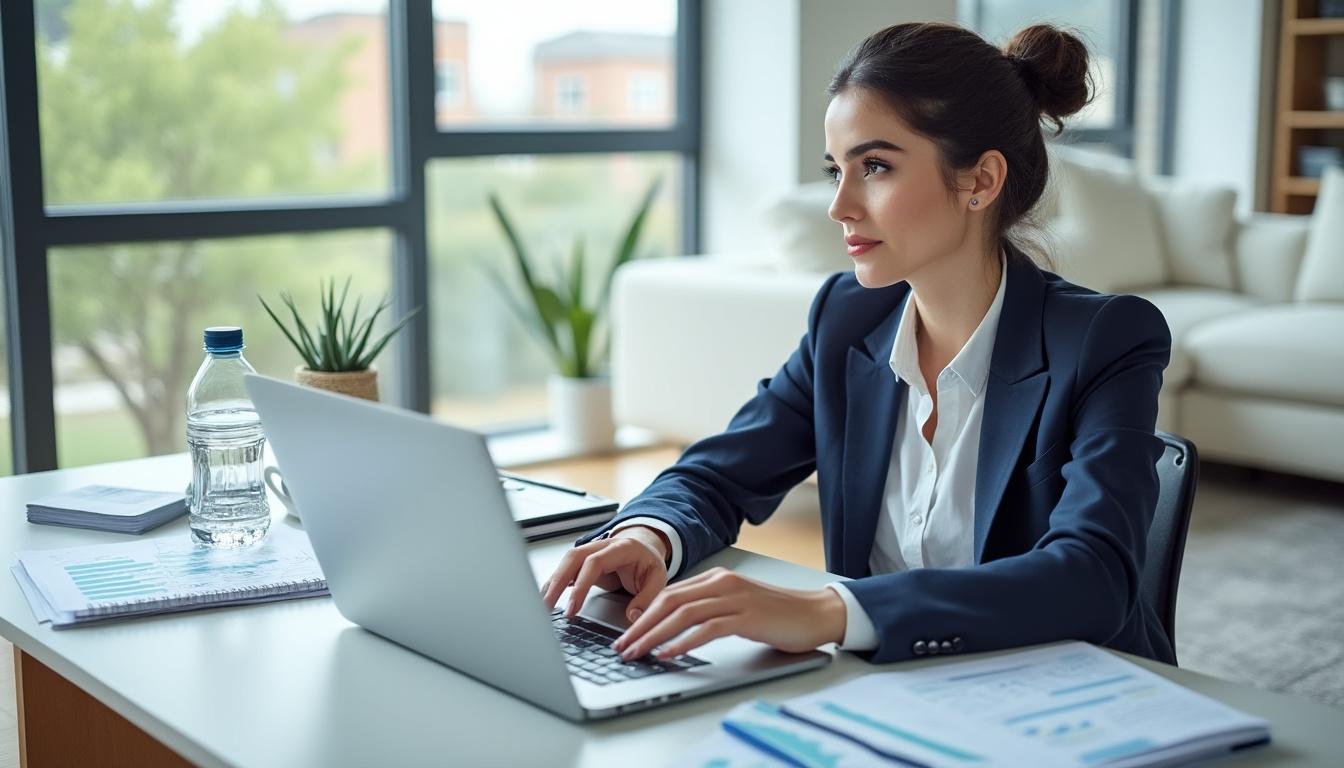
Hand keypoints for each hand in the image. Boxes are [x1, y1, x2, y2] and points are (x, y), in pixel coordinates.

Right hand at [539, 526, 669, 622]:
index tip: (573, 608)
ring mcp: (590, 551)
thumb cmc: (649, 563)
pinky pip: (565, 570)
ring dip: (552, 583)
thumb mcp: (658, 579)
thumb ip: (647, 598)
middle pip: (573, 558)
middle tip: (547, 607)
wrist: (644, 548)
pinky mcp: (582, 561)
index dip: (582, 585)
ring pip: (565, 563)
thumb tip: (633, 618)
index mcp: (621, 548)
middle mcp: (601, 545)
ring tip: (541, 606)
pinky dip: (554, 583)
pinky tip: (545, 597)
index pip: (595, 563)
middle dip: (557, 583)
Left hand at [611, 567, 846, 661]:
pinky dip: (684, 642)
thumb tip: (672, 627)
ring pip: (683, 614)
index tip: (625, 635)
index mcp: (716, 578)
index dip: (642, 615)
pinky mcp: (747, 616)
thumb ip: (709, 609)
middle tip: (621, 647)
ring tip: (638, 653)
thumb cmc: (778, 614)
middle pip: (669, 602)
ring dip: (655, 635)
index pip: (668, 594)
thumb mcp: (736, 605)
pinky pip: (707, 628)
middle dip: (640, 626)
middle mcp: (722, 583)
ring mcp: (734, 598)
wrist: (817, 613)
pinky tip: (670, 653)